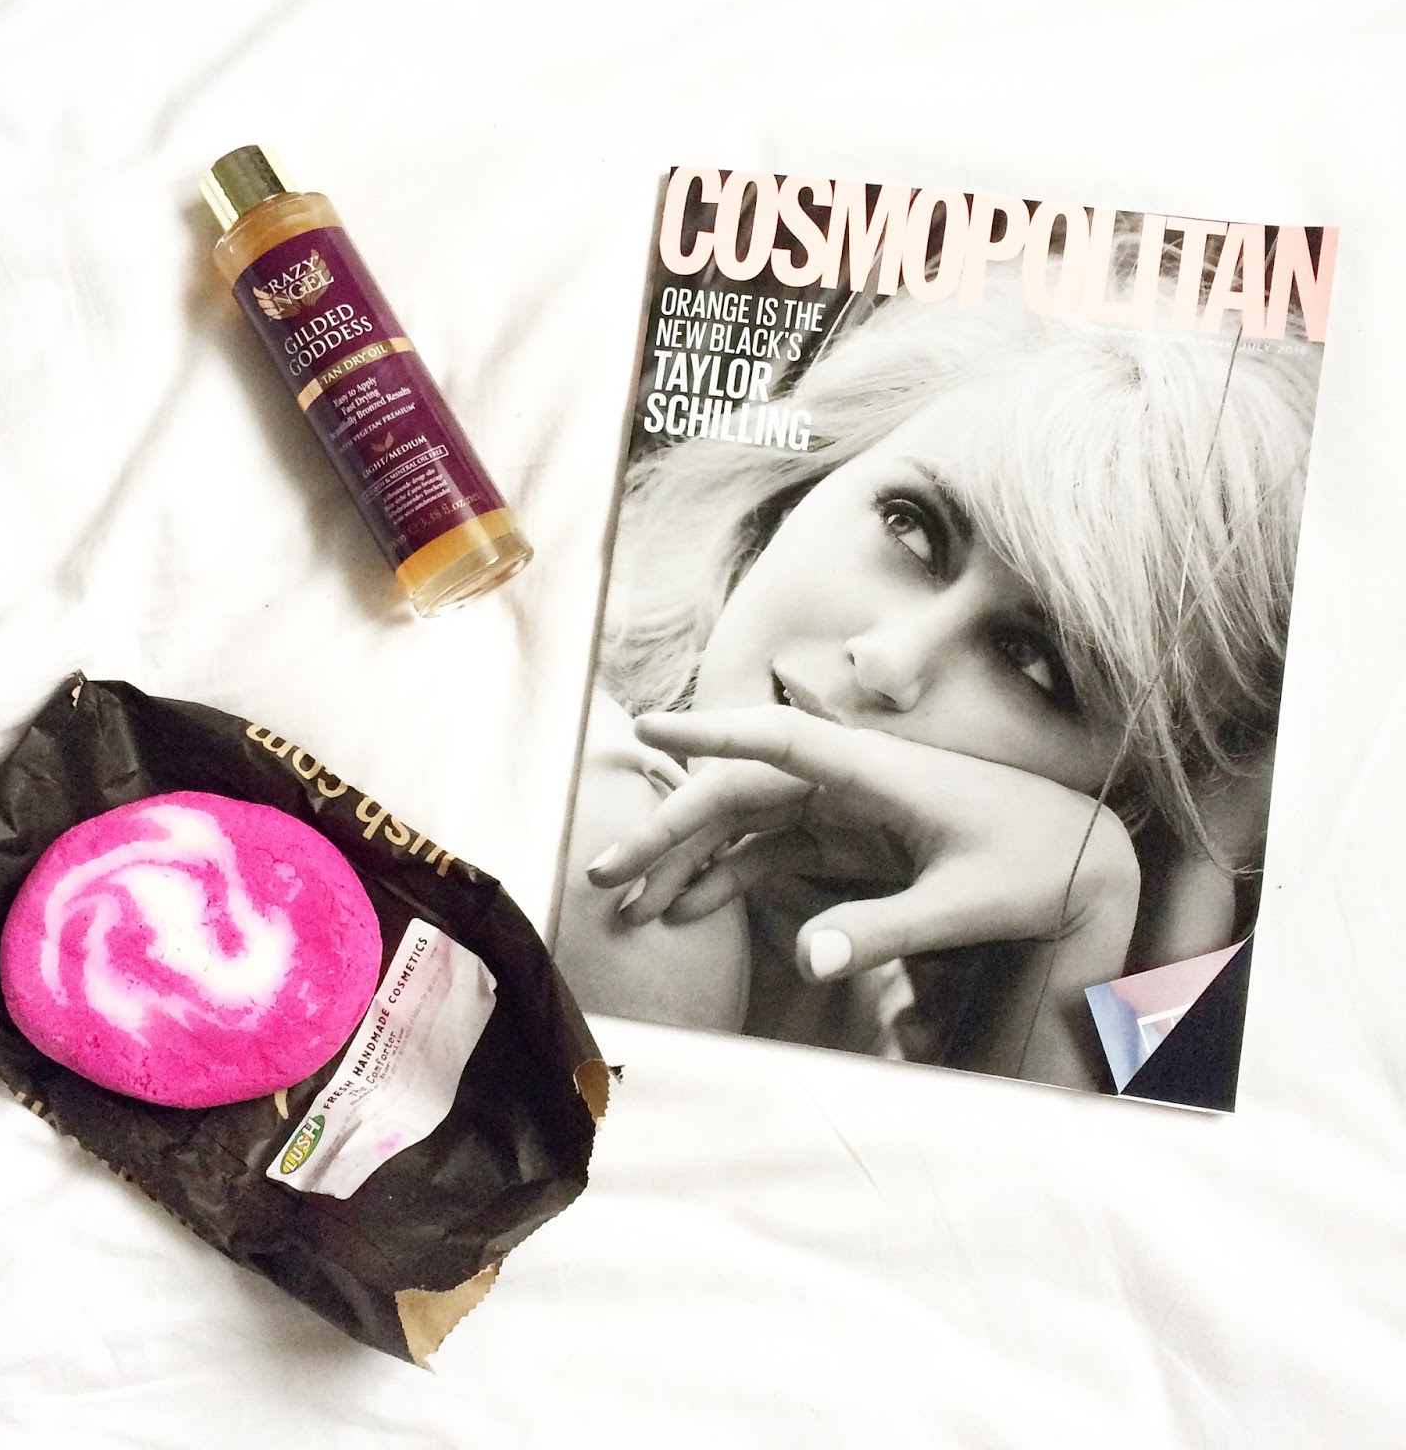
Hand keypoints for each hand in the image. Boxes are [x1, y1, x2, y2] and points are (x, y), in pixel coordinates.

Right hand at [586, 706, 1141, 1084]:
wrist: (1083, 861)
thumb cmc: (1035, 867)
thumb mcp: (965, 902)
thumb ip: (886, 928)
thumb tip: (807, 959)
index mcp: (873, 772)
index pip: (773, 740)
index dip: (706, 732)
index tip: (645, 730)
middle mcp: (847, 780)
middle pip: (738, 791)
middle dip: (668, 832)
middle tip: (604, 874)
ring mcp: (843, 809)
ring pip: (744, 824)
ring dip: (688, 861)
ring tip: (631, 905)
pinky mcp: (849, 841)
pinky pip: (770, 852)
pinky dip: (726, 877)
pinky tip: (686, 907)